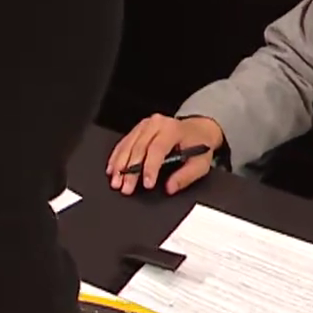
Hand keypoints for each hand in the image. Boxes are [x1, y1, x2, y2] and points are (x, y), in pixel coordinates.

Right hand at [107, 114, 222, 195]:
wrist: (197, 129)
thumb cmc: (198, 145)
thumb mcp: (200, 163)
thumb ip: (185, 176)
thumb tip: (170, 188)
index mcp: (173, 130)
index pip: (158, 149)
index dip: (150, 168)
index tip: (147, 183)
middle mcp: (157, 124)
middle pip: (139, 148)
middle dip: (130, 170)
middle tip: (125, 186)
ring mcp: (146, 125)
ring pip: (128, 145)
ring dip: (119, 164)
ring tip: (115, 180)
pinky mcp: (139, 128)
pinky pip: (124, 142)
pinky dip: (117, 156)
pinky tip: (112, 168)